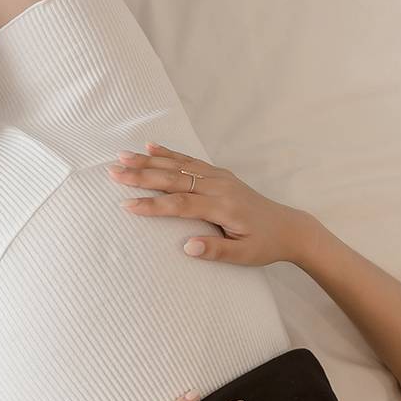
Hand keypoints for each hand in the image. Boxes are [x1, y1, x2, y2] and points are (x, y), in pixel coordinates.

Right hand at [107, 142, 320, 266]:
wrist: (288, 227)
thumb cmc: (264, 244)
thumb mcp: (243, 255)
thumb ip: (215, 251)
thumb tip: (187, 247)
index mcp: (222, 207)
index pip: (179, 204)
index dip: (152, 205)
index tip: (127, 205)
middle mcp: (218, 186)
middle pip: (172, 178)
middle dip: (140, 175)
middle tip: (113, 172)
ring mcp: (218, 176)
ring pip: (177, 165)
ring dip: (148, 160)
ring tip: (122, 156)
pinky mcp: (219, 174)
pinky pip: (189, 160)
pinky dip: (168, 152)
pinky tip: (150, 146)